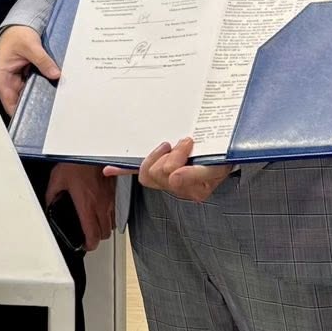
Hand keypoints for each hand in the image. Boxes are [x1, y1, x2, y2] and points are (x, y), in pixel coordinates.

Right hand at [0, 24, 60, 116]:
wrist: (19, 26)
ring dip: (41, 97)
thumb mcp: (30, 45)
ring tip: (55, 101)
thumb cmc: (16, 34)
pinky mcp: (26, 78)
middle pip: (21, 102)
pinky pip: (35, 88)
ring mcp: (18, 81)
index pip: (10, 104)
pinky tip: (53, 91)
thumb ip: (42, 60)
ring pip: (29, 96)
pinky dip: (43, 89)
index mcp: (2, 77)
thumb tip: (55, 74)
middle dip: (35, 106)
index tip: (36, 118)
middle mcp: (8, 82)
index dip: (22, 114)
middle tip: (51, 109)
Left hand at [44, 162, 115, 252]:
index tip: (85, 245)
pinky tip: (101, 212)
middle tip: (88, 236)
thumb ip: (52, 194)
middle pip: (104, 233)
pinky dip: (110, 216)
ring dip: (104, 228)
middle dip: (96, 238)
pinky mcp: (114, 193)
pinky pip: (115, 211)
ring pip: (112, 224)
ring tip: (94, 225)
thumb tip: (49, 204)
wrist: (91, 148)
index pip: (93, 234)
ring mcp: (110, 199)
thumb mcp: (57, 179)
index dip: (90, 245)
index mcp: (86, 204)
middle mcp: (101, 204)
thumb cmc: (76, 161)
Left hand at [112, 138, 232, 201]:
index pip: (176, 177)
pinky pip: (136, 173)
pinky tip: (109, 169)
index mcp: (194, 189)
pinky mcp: (156, 171)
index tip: (188, 142)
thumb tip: (174, 177)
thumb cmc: (221, 160)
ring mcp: (165, 180)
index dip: (178, 159)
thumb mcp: (219, 166)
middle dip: (171, 154)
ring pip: (147, 174)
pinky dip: (122, 171)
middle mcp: (178, 187)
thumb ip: (199, 173)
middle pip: (159, 174)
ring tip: (168, 147)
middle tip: (184, 143)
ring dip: (155, 157)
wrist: (222, 156)